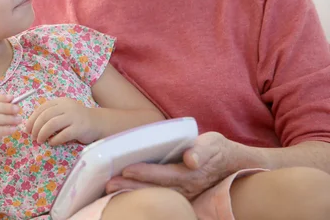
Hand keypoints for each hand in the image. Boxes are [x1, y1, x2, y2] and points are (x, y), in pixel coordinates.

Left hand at [26, 97, 96, 144]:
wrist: (97, 122)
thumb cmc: (76, 118)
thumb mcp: (63, 111)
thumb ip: (50, 114)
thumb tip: (31, 126)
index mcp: (60, 102)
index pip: (42, 108)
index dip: (32, 119)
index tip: (27, 129)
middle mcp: (66, 107)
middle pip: (45, 116)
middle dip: (35, 128)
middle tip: (32, 137)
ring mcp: (73, 117)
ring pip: (52, 124)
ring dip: (42, 134)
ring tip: (39, 141)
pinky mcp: (79, 128)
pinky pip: (63, 135)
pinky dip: (54, 140)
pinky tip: (52, 143)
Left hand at [105, 132, 242, 199]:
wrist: (233, 166)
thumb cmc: (219, 150)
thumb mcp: (215, 144)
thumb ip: (203, 150)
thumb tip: (191, 159)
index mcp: (191, 174)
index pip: (165, 174)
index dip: (146, 173)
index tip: (127, 170)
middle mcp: (185, 188)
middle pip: (154, 189)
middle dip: (131, 187)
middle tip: (108, 183)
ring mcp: (182, 194)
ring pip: (153, 195)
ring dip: (131, 192)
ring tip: (109, 190)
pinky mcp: (178, 196)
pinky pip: (157, 198)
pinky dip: (139, 195)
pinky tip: (121, 193)